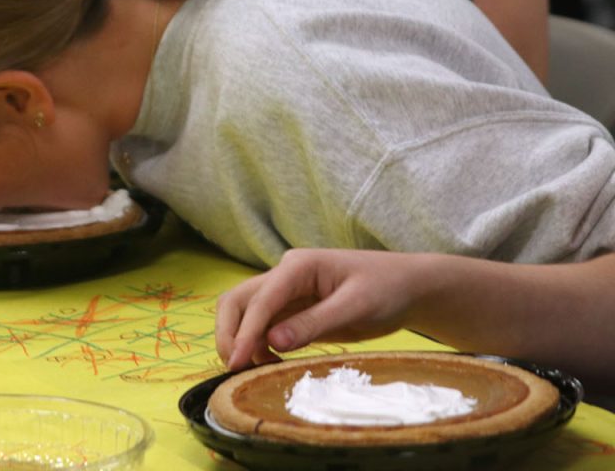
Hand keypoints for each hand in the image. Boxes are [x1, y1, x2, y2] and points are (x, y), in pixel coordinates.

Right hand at [216, 249, 435, 371]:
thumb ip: (314, 323)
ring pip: (245, 313)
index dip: (245, 332)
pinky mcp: (292, 310)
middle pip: (238, 301)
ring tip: (252, 371)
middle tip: (233, 368)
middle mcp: (285, 275)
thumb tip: (273, 341)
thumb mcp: (356, 307)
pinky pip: (262, 326)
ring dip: (239, 340)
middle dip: (229, 333)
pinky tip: (270, 364)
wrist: (408, 287)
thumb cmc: (387, 290)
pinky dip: (256, 345)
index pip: (260, 300)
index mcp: (298, 266)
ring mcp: (286, 292)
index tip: (235, 363)